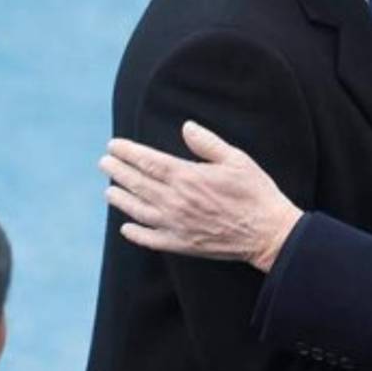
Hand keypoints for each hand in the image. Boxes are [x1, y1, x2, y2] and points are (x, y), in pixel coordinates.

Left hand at [101, 121, 302, 271]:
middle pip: (137, 183)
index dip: (128, 152)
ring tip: (109, 190)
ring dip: (120, 199)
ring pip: (137, 210)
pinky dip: (135, 233)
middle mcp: (175, 201)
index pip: (148, 161)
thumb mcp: (237, 160)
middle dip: (118, 171)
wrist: (267, 232)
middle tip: (104, 163)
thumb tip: (186, 127)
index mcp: (187, 177)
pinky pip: (150, 238)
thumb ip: (208, 143)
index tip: (114, 145)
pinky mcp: (181, 244)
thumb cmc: (255, 192)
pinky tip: (127, 226)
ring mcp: (175, 224)